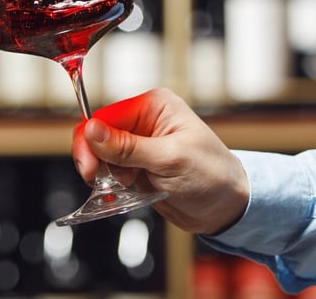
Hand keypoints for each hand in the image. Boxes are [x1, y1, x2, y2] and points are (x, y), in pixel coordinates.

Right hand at [72, 87, 248, 234]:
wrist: (227, 209)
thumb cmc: (213, 176)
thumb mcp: (169, 160)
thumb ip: (127, 147)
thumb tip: (92, 130)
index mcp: (154, 106)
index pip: (107, 116)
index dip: (91, 139)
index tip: (89, 165)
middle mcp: (143, 121)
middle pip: (97, 133)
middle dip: (94, 158)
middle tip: (95, 179)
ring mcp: (138, 144)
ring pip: (99, 154)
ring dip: (103, 172)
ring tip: (120, 186)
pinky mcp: (134, 165)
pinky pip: (108, 170)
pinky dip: (109, 183)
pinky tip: (120, 190)